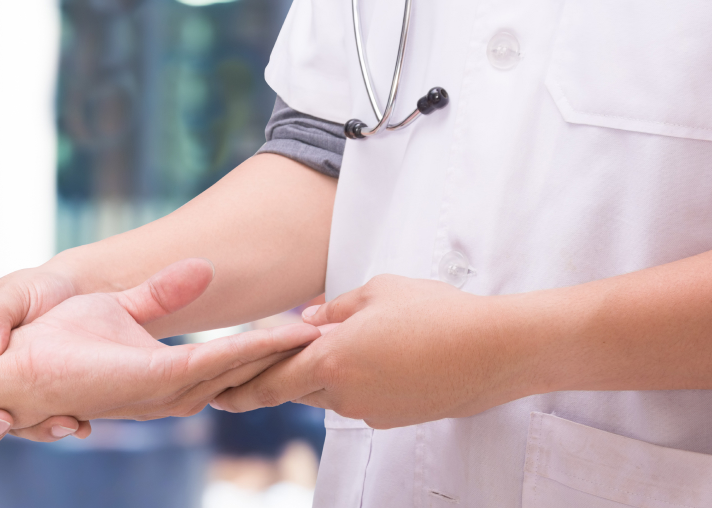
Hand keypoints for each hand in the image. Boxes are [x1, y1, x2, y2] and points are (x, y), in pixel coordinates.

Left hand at [0, 258, 321, 423]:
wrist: (6, 362)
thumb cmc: (50, 340)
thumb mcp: (120, 306)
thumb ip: (162, 293)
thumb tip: (201, 268)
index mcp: (162, 374)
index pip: (227, 359)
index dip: (267, 343)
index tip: (305, 323)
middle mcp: (166, 389)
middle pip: (241, 371)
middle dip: (284, 354)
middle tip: (325, 332)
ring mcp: (162, 388)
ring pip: (235, 370)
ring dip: (277, 352)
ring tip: (315, 332)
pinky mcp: (153, 379)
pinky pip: (213, 364)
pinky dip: (251, 350)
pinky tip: (282, 334)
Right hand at [0, 267, 86, 459]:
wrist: (81, 296)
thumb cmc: (37, 288)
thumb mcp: (16, 291)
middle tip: (3, 419)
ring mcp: (0, 392)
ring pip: (1, 425)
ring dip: (31, 429)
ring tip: (63, 422)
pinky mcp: (32, 402)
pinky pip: (37, 423)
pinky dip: (56, 426)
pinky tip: (79, 425)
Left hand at [212, 274, 547, 428]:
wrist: (497, 349)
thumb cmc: (436, 311)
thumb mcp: (376, 292)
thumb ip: (333, 309)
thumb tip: (305, 322)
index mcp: (331, 361)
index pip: (269, 381)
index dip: (239, 389)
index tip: (215, 396)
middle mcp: (345, 394)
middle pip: (296, 389)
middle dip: (280, 376)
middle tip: (264, 367)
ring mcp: (371, 411)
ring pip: (331, 393)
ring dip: (328, 373)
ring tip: (356, 343)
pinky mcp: (395, 419)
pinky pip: (362, 399)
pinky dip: (360, 380)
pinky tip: (388, 355)